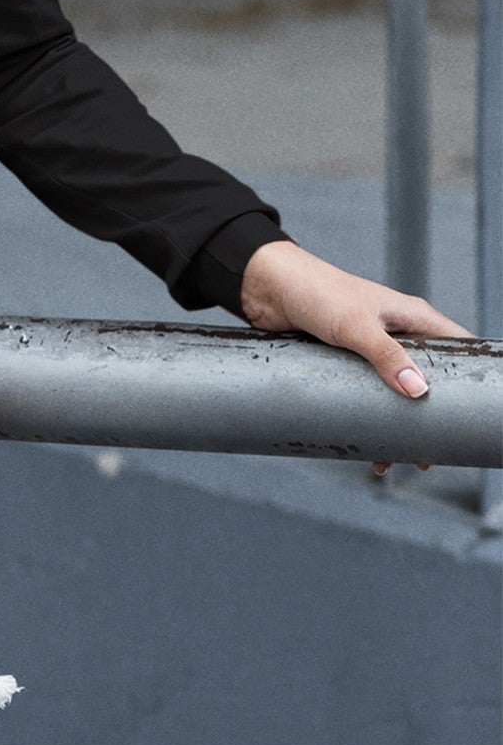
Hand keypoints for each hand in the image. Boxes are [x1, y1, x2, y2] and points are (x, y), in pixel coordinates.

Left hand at [238, 240, 470, 468]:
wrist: (267, 286)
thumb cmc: (315, 291)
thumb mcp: (354, 325)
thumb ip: (385, 355)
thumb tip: (418, 390)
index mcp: (413, 317)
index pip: (460, 347)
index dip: (473, 376)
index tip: (477, 411)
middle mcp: (398, 333)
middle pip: (431, 379)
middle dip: (433, 416)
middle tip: (432, 449)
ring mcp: (373, 348)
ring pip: (398, 391)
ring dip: (400, 424)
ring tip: (398, 458)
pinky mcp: (347, 360)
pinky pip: (368, 393)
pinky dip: (371, 418)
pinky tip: (366, 444)